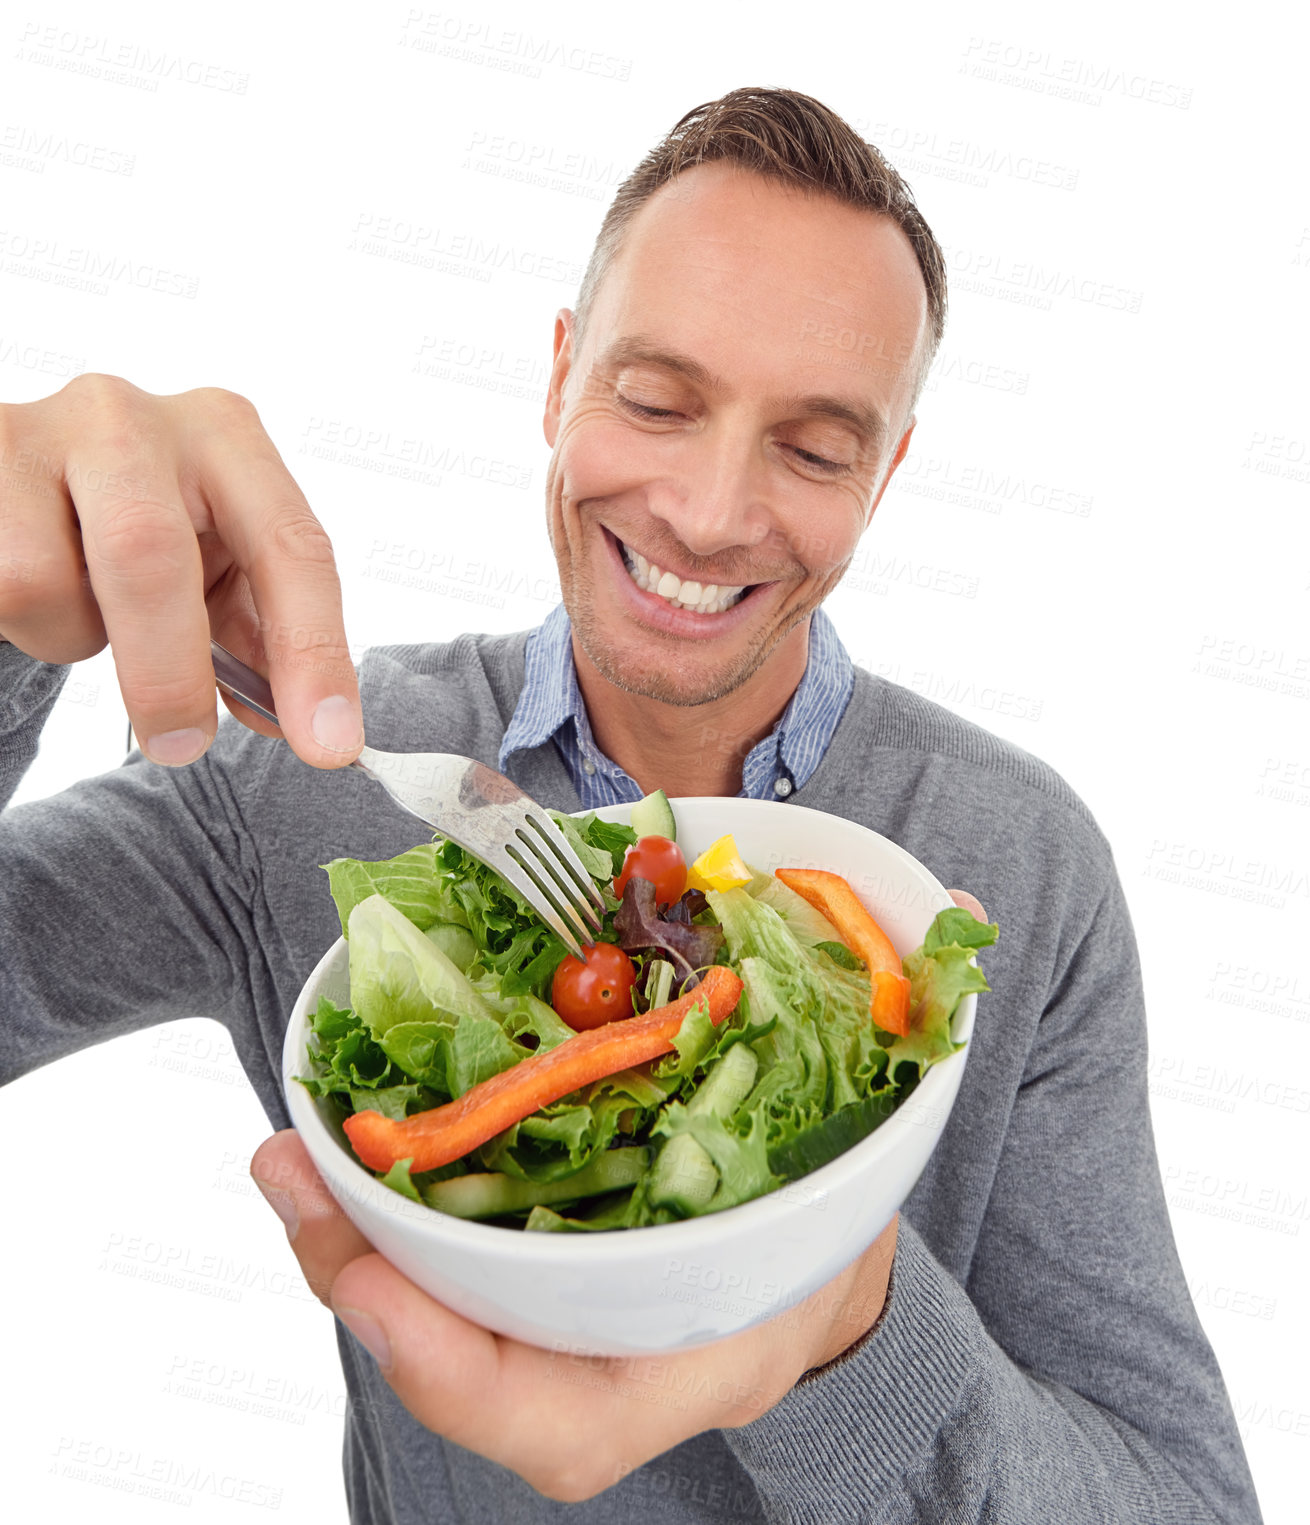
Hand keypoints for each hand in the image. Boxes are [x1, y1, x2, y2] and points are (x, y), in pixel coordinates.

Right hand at [0, 373, 361, 767]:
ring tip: (83, 609)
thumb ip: (259, 639)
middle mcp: (132, 417)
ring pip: (44, 582)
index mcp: (224, 435)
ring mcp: (36, 433)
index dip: (314, 652)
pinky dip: (21, 621)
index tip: (328, 742)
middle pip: (150, 554)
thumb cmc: (141, 528)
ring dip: (71, 635)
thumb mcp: (215, 568)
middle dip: (168, 671)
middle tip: (183, 744)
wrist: (29, 481)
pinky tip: (31, 582)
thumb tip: (295, 723)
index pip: (290, 545)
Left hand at [251, 887, 985, 1501]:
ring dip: (347, 1252)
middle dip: (365, 1290)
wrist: (825, 1255)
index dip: (466, 1376)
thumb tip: (956, 905)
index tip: (379, 1288)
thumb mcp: (887, 1128)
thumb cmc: (847, 1192)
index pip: (572, 1423)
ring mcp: (567, 1335)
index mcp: (709, 1348)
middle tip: (287, 1173)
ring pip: (435, 1334)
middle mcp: (621, 1363)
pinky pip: (443, 1280)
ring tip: (285, 1156)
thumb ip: (917, 1026)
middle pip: (465, 1380)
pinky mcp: (533, 1286)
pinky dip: (387, 1224)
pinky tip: (341, 1147)